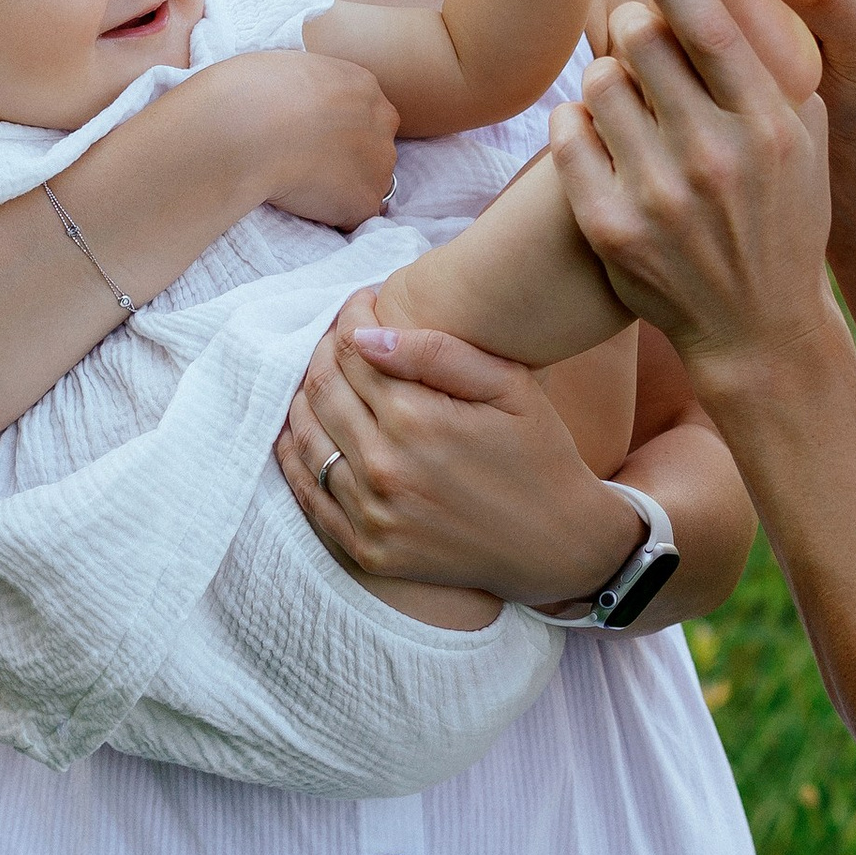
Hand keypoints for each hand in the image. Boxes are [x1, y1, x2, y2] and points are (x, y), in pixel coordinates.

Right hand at [245, 50, 400, 225]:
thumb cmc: (250, 93)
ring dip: (343, 188)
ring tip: (301, 186)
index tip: (311, 137)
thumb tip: (296, 97)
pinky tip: (302, 205)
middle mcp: (382, 121)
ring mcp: (379, 164)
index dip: (337, 128)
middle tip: (307, 163)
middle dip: (348, 157)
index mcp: (361, 85)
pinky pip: (354, 217)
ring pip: (368, 182)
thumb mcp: (288, 68)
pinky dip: (333, 217)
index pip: (362, 112)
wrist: (247, 132)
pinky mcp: (364, 201)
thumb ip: (308, 85)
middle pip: (374, 146)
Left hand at [277, 294, 645, 604]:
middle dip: (324, 352)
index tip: (363, 304)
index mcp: (417, 420)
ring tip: (325, 379)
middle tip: (342, 340)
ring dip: (304, 400)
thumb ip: (437, 351)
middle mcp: (384, 468)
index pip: (352, 350)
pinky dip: (297, 459)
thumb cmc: (539, 454)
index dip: (351, 317)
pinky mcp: (368, 550)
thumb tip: (365, 333)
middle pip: (321, 390)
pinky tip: (306, 434)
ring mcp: (372, 514)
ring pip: (305, 439)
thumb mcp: (508, 386)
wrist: (558, 544)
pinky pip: (309, 496)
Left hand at [553, 0, 838, 388]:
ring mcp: (660, 195)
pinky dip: (574, 122)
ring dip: (605, 76)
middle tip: (636, 38)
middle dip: (630, 25)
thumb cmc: (783, 215)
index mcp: (769, 124)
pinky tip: (596, 135)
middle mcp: (715, 156)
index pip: (707, 22)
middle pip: (642, 40)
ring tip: (627, 101)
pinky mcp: (612, 227)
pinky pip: (567, 134)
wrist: (758, 328)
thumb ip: (772, 60)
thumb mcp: (801, 137)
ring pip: (599, 81)